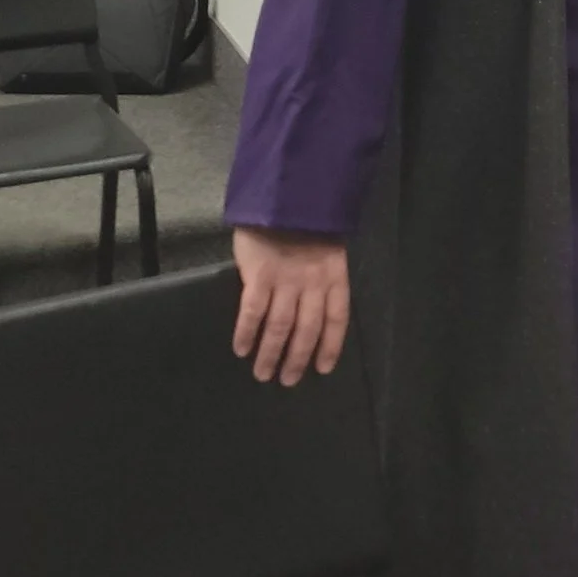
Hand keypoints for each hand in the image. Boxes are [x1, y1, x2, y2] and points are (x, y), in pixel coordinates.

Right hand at [232, 227, 349, 386]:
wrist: (285, 195)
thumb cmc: (305, 221)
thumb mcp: (327, 247)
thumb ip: (323, 275)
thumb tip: (314, 305)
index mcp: (334, 276)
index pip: (336, 319)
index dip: (331, 346)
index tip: (323, 368)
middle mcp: (313, 283)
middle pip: (307, 330)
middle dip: (298, 359)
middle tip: (288, 381)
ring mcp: (286, 281)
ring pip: (280, 328)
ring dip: (271, 354)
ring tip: (263, 373)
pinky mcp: (259, 276)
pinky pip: (253, 312)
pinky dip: (246, 333)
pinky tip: (241, 349)